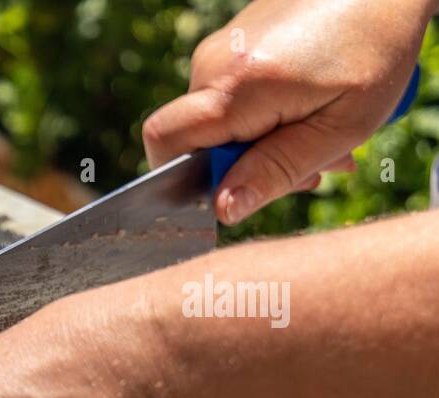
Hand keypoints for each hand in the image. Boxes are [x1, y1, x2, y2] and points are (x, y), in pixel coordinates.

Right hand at [142, 0, 429, 223]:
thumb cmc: (377, 46)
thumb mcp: (341, 126)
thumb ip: (277, 170)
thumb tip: (223, 208)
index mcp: (238, 85)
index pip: (165, 142)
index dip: (185, 178)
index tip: (241, 185)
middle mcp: (215, 62)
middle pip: (196, 139)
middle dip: (244, 166)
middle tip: (311, 169)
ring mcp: (220, 48)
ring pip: (217, 122)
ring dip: (262, 142)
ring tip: (321, 133)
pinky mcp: (231, 43)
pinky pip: (230, 98)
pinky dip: (263, 116)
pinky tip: (308, 109)